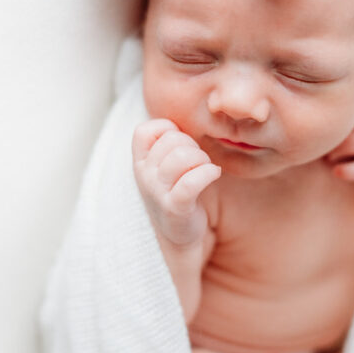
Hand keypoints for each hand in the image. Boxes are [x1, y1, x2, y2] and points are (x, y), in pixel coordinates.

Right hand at [132, 119, 221, 246]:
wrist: (178, 234)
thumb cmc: (175, 191)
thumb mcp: (163, 165)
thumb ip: (168, 142)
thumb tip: (189, 118)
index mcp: (140, 161)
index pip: (146, 129)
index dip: (168, 130)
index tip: (180, 144)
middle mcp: (144, 175)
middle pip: (172, 140)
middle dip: (192, 146)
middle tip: (198, 161)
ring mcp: (157, 192)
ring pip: (183, 157)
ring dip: (202, 159)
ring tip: (206, 168)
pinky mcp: (175, 207)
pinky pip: (192, 182)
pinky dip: (208, 173)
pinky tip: (213, 174)